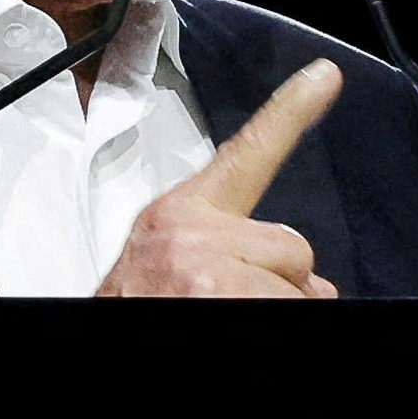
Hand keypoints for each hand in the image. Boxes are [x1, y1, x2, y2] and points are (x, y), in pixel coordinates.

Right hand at [97, 58, 343, 297]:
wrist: (91, 344)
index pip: (245, 154)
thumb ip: (230, 250)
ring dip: (274, 308)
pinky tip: (226, 321)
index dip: (291, 111)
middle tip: (225, 302)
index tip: (325, 74)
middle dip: (278, 282)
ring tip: (217, 314)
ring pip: (298, 290)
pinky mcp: (220, 302)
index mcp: (178, 215)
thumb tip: (307, 281)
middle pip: (292, 246)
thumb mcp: (167, 266)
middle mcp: (192, 236)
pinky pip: (291, 308)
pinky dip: (274, 321)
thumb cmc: (136, 304)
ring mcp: (208, 275)